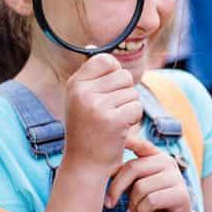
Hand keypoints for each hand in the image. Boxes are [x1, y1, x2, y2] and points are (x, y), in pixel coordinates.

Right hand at [62, 54, 142, 172]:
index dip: (115, 74)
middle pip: (124, 75)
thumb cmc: (87, 130)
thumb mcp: (81, 99)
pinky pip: (136, 107)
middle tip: (111, 112)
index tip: (109, 92)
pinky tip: (120, 130)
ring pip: (132, 92)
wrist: (84, 165)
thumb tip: (94, 45)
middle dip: (125, 94)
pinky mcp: (112, 120)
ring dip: (129, 108)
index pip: (106, 59)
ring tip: (114, 122)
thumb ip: (91, 76)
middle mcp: (82, 92)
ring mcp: (96, 106)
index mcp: (75, 84)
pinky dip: (134, 119)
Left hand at [106, 135, 193, 211]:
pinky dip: (142, 211)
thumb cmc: (150, 203)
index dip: (128, 140)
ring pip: (141, 187)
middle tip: (109, 203)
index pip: (140, 144)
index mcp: (156, 156)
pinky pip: (151, 201)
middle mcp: (168, 162)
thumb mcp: (136, 185)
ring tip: (133, 211)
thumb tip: (103, 167)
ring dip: (132, 204)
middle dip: (116, 188)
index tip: (110, 138)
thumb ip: (126, 174)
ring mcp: (176, 177)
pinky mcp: (181, 195)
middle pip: (133, 168)